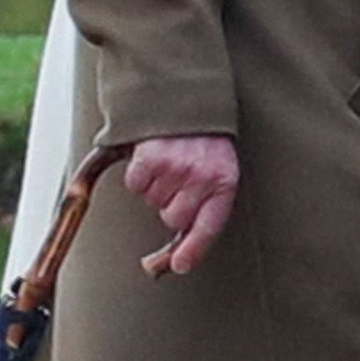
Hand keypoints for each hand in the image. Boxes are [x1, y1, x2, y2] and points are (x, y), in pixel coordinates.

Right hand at [119, 132, 239, 276]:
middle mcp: (201, 177)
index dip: (192, 251)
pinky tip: (152, 156)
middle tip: (178, 179)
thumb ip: (202, 213)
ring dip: (155, 187)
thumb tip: (174, 263)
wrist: (187, 96)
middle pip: (173, 219)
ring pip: (152, 201)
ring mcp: (175, 167)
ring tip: (169, 161)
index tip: (179, 265)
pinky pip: (135, 185)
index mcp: (224, 181)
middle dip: (171, 206)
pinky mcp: (150, 158)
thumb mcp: (217, 171)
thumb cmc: (203, 142)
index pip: (208, 227)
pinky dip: (138, 175)